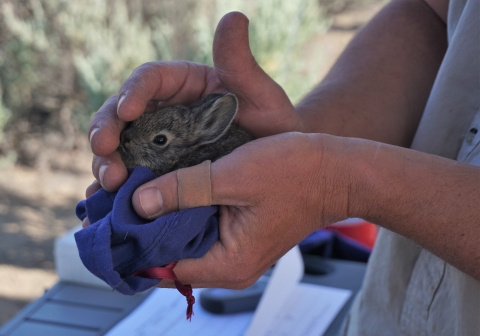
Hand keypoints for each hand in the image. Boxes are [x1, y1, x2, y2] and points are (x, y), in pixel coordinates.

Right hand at [88, 12, 301, 191]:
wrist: (278, 163)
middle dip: (106, 132)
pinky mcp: (159, 172)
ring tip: (107, 185)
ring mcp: (158, 144)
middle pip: (120, 115)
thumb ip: (241, 62)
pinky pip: (132, 179)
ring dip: (106, 164)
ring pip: (119, 148)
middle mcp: (163, 112)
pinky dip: (117, 192)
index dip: (132, 92)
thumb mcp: (259, 92)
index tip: (128, 110)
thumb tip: (234, 17)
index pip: (148, 80)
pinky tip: (106, 208)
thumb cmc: (270, 122)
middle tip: (104, 152)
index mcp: (182, 85)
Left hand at [131, 133, 350, 287]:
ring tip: (138, 187)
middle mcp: (230, 266)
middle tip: (120, 197)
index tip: (112, 215)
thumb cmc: (296, 173)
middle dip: (145, 228)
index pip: (165, 267)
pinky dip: (183, 210)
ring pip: (185, 240)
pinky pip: (201, 228)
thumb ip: (184, 189)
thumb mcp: (234, 176)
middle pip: (172, 256)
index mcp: (229, 263)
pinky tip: (169, 186)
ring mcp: (235, 251)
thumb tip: (139, 203)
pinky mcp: (239, 234)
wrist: (337, 172)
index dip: (136, 241)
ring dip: (164, 216)